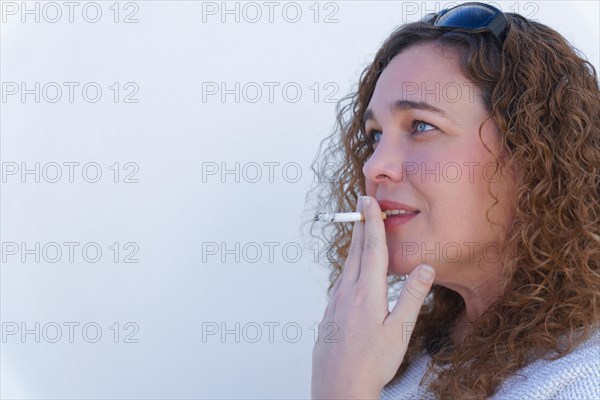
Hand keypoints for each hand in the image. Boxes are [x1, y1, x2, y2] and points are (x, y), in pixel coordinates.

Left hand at [311, 195, 435, 399]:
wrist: (338, 387)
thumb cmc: (371, 363)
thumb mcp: (400, 331)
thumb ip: (413, 296)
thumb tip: (426, 266)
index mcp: (366, 292)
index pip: (372, 248)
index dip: (372, 221)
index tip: (369, 199)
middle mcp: (347, 291)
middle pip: (355, 251)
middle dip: (360, 224)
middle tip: (362, 203)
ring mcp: (335, 302)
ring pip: (346, 265)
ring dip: (354, 244)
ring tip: (360, 230)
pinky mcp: (329, 313)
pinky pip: (341, 280)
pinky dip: (349, 265)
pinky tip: (352, 272)